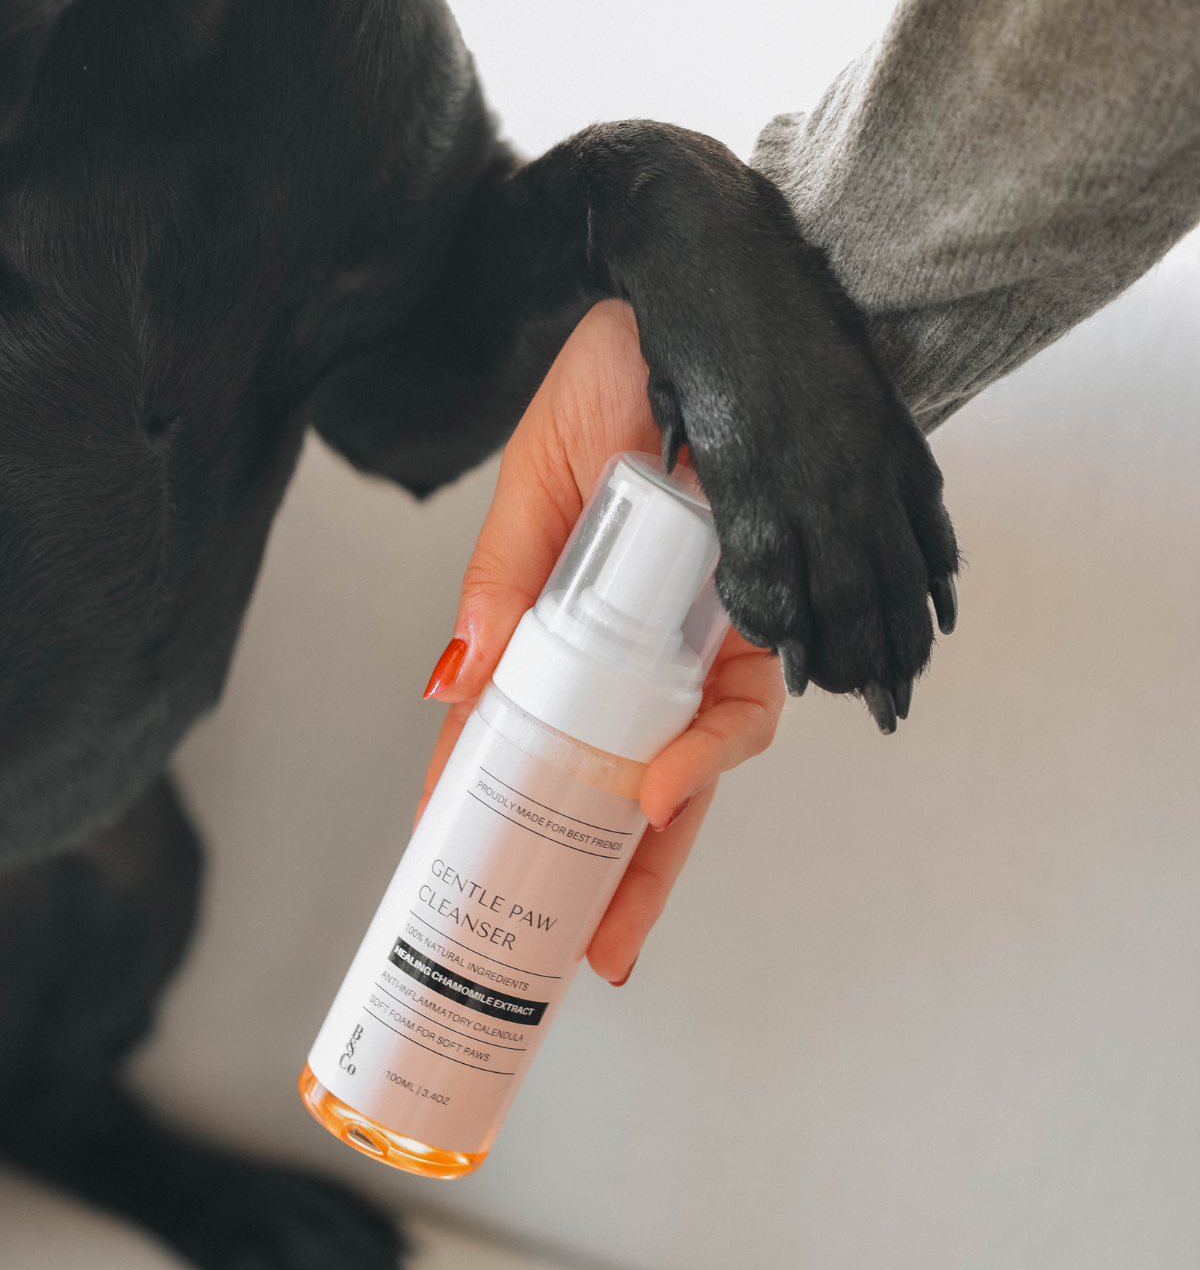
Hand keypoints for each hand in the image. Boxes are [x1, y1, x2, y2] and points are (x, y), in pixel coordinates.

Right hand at [415, 300, 784, 984]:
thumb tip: (449, 687)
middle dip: (600, 878)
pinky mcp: (767, 623)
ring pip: (686, 771)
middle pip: (622, 783)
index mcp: (579, 629)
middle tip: (568, 960)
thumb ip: (498, 586)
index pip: (537, 736)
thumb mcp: (531, 494)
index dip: (503, 805)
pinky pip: (742, 708)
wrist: (705, 309)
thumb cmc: (611, 388)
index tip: (457, 869)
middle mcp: (646, 650)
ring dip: (653, 850)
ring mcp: (706, 643)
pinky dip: (702, 753)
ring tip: (610, 920)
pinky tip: (657, 789)